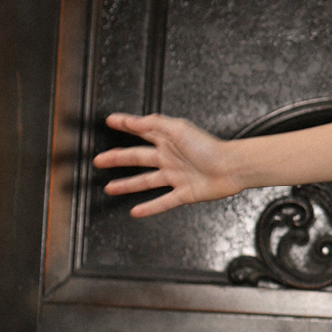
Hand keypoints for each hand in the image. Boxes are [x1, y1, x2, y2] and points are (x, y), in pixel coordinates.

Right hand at [94, 111, 240, 216]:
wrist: (232, 168)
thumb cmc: (210, 147)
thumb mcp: (178, 128)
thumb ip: (153, 123)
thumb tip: (132, 120)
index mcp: (168, 139)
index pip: (141, 130)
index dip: (126, 124)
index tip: (111, 121)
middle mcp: (170, 157)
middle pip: (137, 157)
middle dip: (117, 158)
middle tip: (100, 160)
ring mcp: (176, 176)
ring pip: (146, 181)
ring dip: (126, 184)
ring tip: (110, 188)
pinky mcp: (184, 193)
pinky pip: (163, 201)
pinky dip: (149, 207)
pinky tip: (136, 211)